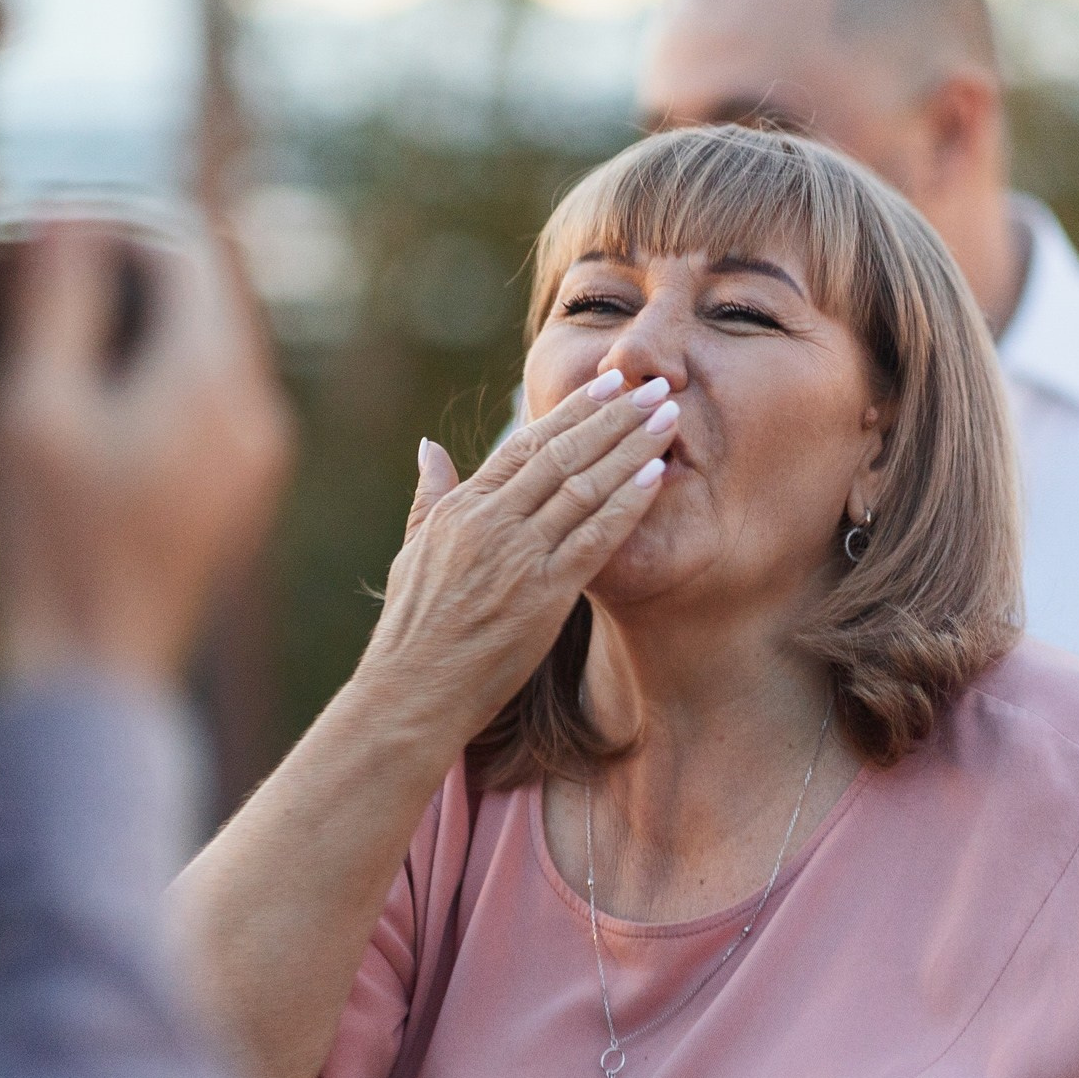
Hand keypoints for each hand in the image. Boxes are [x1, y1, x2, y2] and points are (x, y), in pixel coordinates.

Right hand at [0, 215, 292, 685]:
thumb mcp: (30, 404)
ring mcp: (252, 464)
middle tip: (44, 268)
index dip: (114, 222)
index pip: (186, 248)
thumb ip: (55, 297)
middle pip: (203, 299)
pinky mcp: (232, 504)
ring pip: (204, 355)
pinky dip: (151, 384)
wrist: (89, 684)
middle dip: (129, 271)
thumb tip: (71, 214)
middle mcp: (255, 413)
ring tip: (53, 331)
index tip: (47, 223)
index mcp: (214, 377)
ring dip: (138, 328)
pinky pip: (203, 410)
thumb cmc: (49, 546)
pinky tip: (84, 404)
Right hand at [354, 368, 677, 747]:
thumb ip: (429, 495)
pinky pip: (594, 537)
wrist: (411, 692)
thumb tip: (430, 447)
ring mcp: (518, 555)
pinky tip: (655, 475)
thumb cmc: (413, 630)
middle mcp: (491, 522)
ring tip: (667, 417)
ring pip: (584, 486)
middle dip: (612, 416)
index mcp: (462, 507)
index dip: (573, 411)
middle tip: (653, 385)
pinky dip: (627, 503)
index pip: (527, 445)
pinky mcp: (543, 593)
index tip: (609, 385)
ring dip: (630, 448)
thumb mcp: (412, 550)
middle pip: (562, 453)